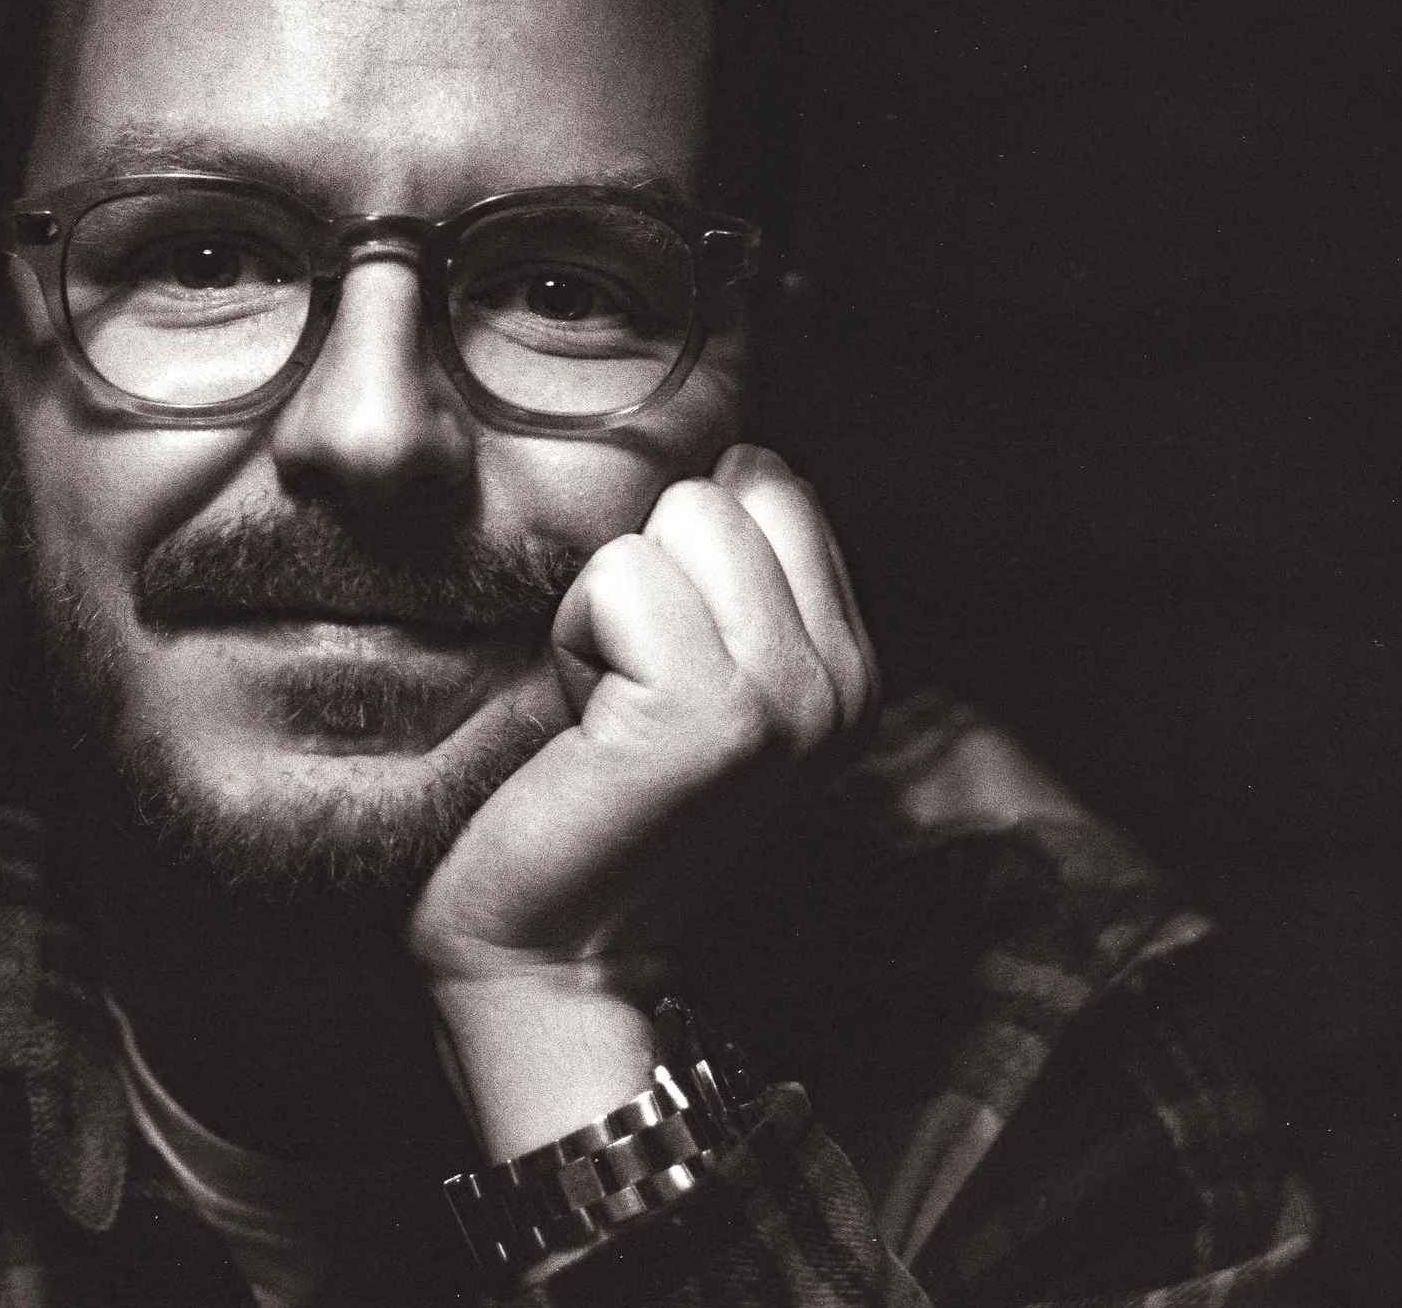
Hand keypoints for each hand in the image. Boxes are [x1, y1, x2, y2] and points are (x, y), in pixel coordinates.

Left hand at [411, 445, 878, 1154]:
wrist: (550, 946)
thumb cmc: (595, 795)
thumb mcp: (697, 676)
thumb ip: (739, 580)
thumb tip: (744, 456)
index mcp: (850, 670)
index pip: (776, 488)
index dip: (686, 557)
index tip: (661, 667)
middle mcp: (842, 685)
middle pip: (728, 492)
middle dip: (651, 573)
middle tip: (630, 691)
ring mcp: (789, 699)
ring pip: (679, 521)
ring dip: (610, 606)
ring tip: (610, 707)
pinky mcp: (715, 714)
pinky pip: (621, 578)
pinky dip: (577, 638)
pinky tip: (590, 726)